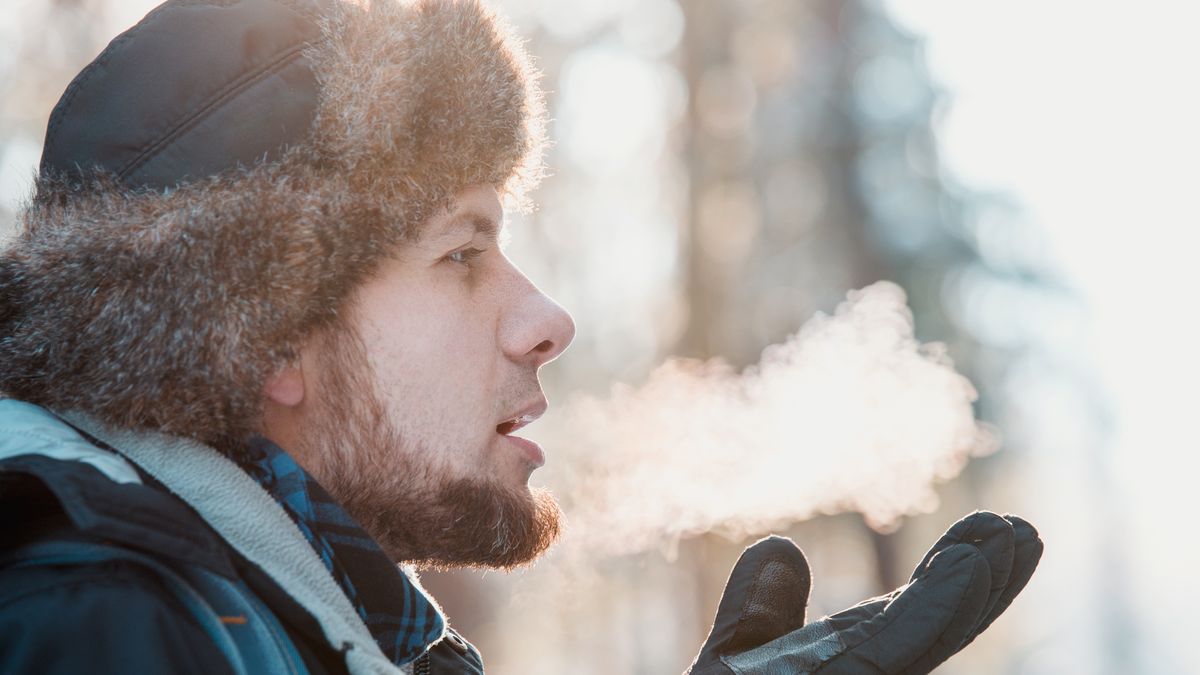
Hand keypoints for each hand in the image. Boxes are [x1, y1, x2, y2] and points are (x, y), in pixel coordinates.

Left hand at [687, 512, 1042, 673]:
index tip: (996, 522)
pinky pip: (884, 660)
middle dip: (986, 582)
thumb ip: (755, 609)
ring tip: (1007, 542)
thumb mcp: (733, 659)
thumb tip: (782, 544)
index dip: (952, 571)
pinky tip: (961, 576)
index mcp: (843, 663)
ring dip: (968, 593)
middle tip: (1025, 529)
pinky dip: (927, 617)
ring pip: (921, 646)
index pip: (910, 614)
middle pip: (935, 630)